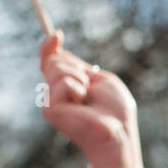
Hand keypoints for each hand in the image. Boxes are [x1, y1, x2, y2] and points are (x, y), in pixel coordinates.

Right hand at [39, 31, 143, 167]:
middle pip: (54, 61)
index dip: (50, 47)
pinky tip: (83, 105)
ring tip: (88, 99)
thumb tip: (58, 47)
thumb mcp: (102, 80)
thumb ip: (81, 66)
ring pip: (57, 68)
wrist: (118, 133)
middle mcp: (55, 94)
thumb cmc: (116, 111)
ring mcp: (50, 102)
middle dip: (76, 68)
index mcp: (68, 86)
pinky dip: (78, 89)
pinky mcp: (50, 109)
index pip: (52, 62)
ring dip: (80, 79)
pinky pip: (63, 83)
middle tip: (90, 88)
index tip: (58, 34)